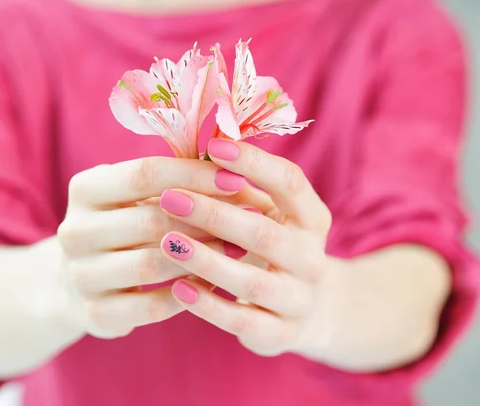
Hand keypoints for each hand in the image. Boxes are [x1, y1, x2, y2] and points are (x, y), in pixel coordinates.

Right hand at [57, 156, 264, 339]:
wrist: (79, 279)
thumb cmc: (124, 224)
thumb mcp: (135, 195)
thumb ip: (176, 181)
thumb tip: (237, 169)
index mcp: (84, 189)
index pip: (144, 173)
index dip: (195, 175)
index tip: (238, 179)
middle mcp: (74, 231)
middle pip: (150, 220)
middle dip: (206, 218)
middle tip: (249, 218)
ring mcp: (80, 275)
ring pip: (151, 265)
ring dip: (201, 257)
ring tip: (238, 248)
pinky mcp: (96, 313)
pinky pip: (153, 305)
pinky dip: (188, 293)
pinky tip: (212, 281)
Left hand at [158, 139, 334, 356]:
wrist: (306, 308)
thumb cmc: (273, 248)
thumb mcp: (270, 216)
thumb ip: (239, 189)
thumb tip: (190, 153)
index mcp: (313, 219)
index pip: (290, 182)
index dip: (254, 162)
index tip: (213, 146)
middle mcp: (313, 259)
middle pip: (264, 233)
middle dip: (214, 214)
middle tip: (170, 197)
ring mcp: (300, 300)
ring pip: (250, 280)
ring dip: (205, 260)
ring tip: (166, 242)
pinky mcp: (281, 334)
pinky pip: (241, 320)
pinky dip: (208, 305)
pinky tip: (178, 288)